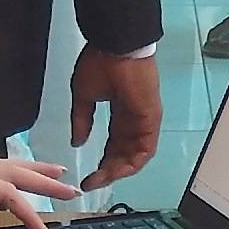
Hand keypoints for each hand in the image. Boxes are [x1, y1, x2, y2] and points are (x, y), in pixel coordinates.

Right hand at [68, 46, 161, 190]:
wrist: (115, 45)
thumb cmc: (100, 63)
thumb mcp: (84, 96)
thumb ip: (82, 121)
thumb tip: (77, 142)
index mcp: (120, 112)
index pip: (115, 144)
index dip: (102, 161)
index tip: (87, 176)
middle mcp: (134, 118)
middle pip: (125, 152)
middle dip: (109, 171)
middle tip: (92, 183)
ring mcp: (145, 118)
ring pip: (137, 154)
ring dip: (119, 171)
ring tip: (100, 180)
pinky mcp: (151, 117)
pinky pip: (146, 147)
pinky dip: (133, 162)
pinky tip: (116, 172)